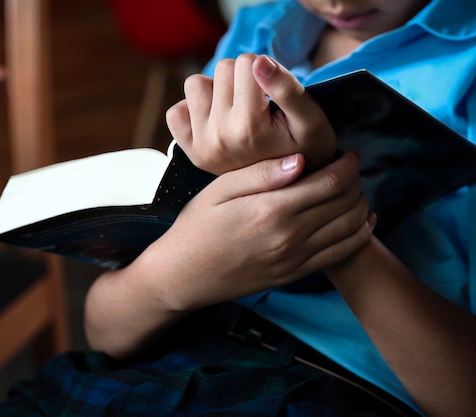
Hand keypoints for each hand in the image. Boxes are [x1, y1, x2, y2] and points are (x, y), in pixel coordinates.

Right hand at [147, 151, 372, 310]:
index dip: (347, 165)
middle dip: (355, 181)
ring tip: (354, 190)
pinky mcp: (295, 274)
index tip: (349, 153)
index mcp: (272, 209)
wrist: (185, 275)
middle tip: (351, 168)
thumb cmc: (196, 227)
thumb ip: (260, 173)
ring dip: (361, 205)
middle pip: (345, 203)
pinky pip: (340, 255)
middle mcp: (290, 236)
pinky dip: (359, 236)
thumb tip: (301, 159)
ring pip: (350, 228)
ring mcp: (295, 259)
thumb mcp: (218, 191)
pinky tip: (364, 222)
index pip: (329, 182)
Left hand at [166, 54, 335, 173]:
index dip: (265, 70)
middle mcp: (219, 137)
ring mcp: (201, 145)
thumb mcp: (311, 120)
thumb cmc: (306, 149)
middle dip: (242, 79)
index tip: (274, 95)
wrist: (290, 189)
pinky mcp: (190, 151)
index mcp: (248, 127)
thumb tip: (258, 61)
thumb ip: (288, 88)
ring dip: (216, 90)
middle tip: (258, 105)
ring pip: (195, 83)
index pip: (248, 62)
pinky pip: (175, 112)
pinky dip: (193, 110)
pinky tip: (217, 121)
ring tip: (238, 111)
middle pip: (223, 68)